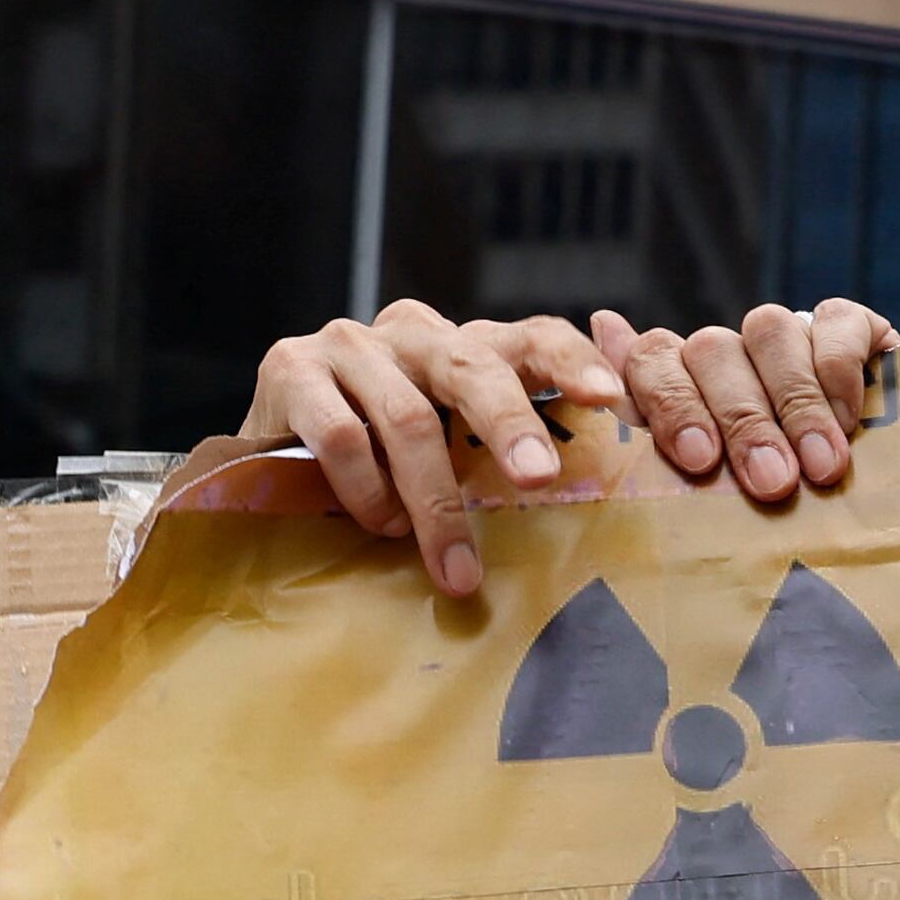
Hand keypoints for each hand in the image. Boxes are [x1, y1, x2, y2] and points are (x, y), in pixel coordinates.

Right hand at [239, 298, 899, 597]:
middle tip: (542, 480)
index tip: (617, 402)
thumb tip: (632, 501)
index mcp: (469, 343)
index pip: (535, 338)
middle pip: (476, 370)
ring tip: (455, 568)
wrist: (267, 448)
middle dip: (513, 429)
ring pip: (408, 416)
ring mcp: (348, 345)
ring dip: (436, 501)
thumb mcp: (456, 452)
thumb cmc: (386, 465)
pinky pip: (340, 433)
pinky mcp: (289, 370)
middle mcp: (413, 330)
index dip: (577, 364)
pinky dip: (365, 488)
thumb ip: (518, 457)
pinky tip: (381, 528)